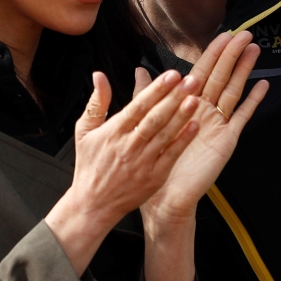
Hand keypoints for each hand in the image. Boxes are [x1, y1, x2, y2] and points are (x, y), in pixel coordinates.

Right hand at [46, 69, 200, 274]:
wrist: (93, 205)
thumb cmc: (90, 167)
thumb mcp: (85, 131)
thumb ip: (97, 102)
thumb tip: (99, 75)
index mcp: (113, 132)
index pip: (138, 106)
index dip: (156, 89)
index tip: (172, 75)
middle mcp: (129, 145)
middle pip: (155, 117)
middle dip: (174, 97)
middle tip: (191, 80)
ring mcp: (142, 162)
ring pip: (165, 135)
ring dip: (182, 116)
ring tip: (196, 98)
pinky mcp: (154, 177)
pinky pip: (171, 156)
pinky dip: (183, 141)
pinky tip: (195, 127)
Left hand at [141, 31, 268, 223]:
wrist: (165, 197)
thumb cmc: (156, 161)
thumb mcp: (147, 122)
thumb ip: (147, 94)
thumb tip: (140, 69)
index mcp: (187, 104)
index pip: (202, 71)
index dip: (213, 52)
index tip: (224, 34)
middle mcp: (205, 110)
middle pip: (221, 76)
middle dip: (232, 54)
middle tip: (244, 33)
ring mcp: (218, 123)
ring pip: (232, 90)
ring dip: (244, 70)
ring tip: (254, 49)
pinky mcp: (226, 139)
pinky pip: (241, 117)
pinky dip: (252, 101)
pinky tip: (262, 85)